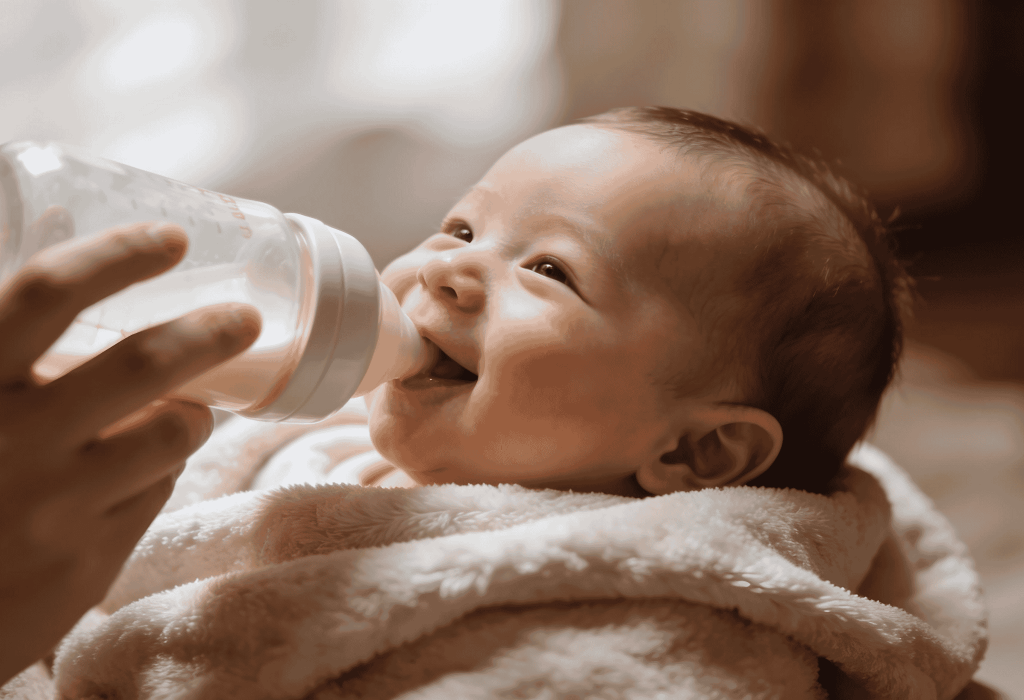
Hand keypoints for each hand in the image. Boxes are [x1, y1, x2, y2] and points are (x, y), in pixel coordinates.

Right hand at [0, 222, 260, 683]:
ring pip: (172, 435)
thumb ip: (8, 342)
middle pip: (143, 363)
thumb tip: (69, 229)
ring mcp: (51, 508)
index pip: (48, 293)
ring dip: (191, 415)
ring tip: (185, 412)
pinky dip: (160, 471)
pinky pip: (158, 492)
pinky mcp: (86, 563)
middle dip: (209, 334)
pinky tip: (137, 472)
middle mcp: (9, 441)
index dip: (118, 254)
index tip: (172, 239)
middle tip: (244, 321)